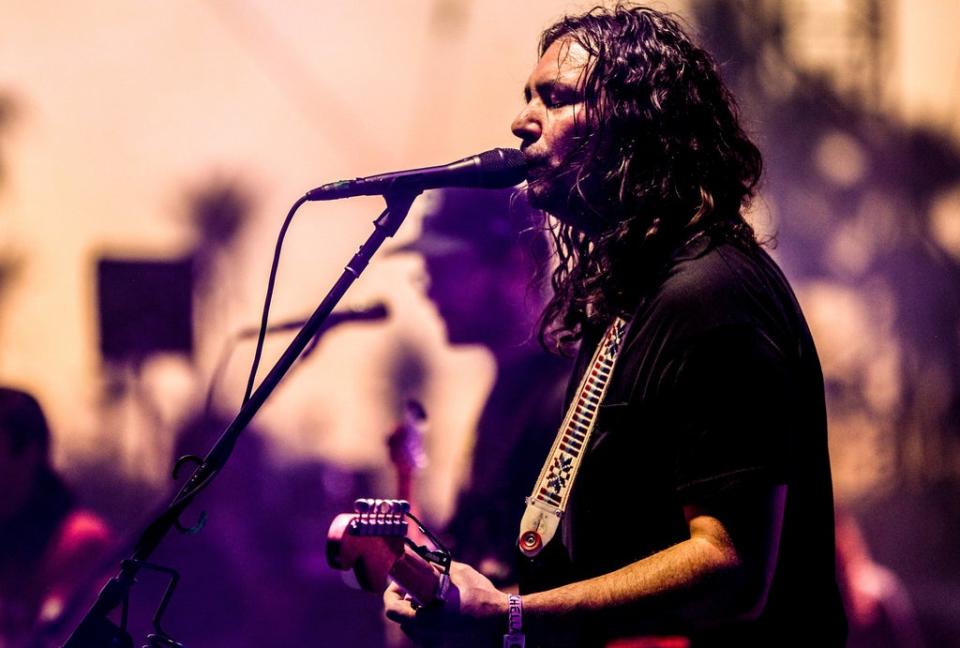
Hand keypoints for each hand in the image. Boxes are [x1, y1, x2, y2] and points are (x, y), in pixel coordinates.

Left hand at [383, 561, 507, 646]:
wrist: (503, 620)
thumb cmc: (480, 597)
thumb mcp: (457, 574)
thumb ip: (436, 567)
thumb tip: (423, 558)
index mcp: (424, 620)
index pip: (391, 609)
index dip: (391, 592)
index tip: (401, 581)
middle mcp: (426, 635)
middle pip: (403, 618)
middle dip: (407, 600)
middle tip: (419, 586)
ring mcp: (436, 642)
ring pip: (415, 627)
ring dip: (419, 610)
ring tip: (435, 597)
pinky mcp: (445, 644)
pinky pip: (429, 633)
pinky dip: (431, 619)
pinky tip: (446, 608)